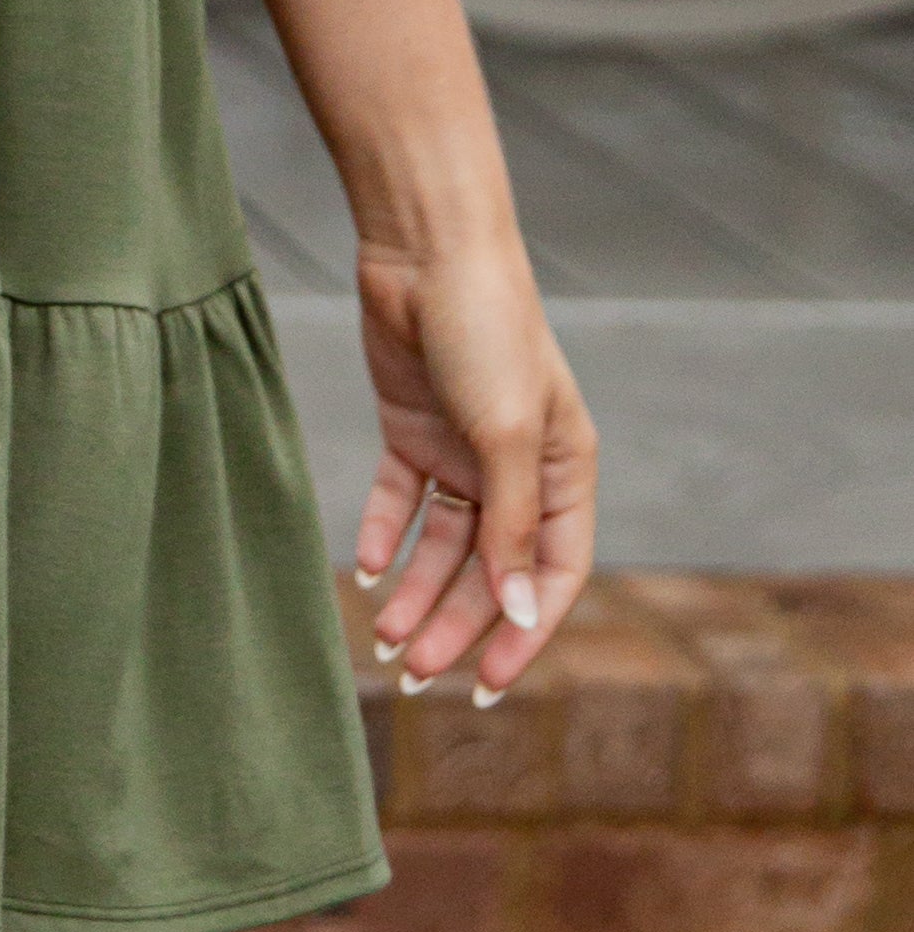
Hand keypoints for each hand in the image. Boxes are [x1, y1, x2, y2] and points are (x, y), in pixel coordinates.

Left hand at [350, 230, 596, 700]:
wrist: (425, 249)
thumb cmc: (487, 331)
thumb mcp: (504, 435)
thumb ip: (511, 527)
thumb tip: (523, 615)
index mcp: (566, 470)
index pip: (553, 574)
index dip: (524, 632)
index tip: (485, 682)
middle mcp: (519, 467)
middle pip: (490, 569)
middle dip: (454, 623)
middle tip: (414, 673)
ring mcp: (463, 449)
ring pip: (442, 544)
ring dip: (416, 592)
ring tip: (385, 641)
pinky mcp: (412, 429)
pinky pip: (399, 501)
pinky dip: (383, 535)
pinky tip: (365, 572)